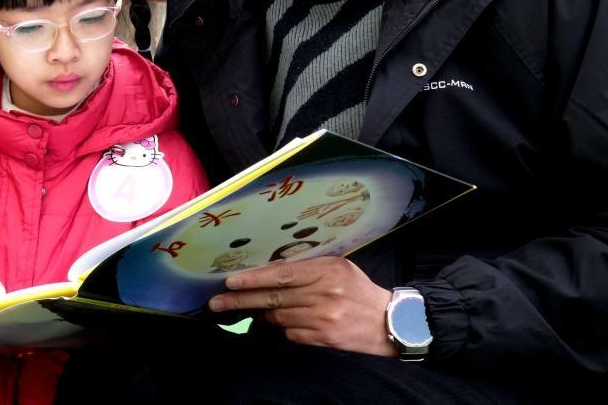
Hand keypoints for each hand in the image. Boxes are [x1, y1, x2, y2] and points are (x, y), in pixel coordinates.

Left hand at [207, 257, 394, 356]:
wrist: (390, 323)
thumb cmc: (359, 291)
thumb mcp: (339, 268)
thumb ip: (308, 268)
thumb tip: (270, 272)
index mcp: (326, 271)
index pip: (281, 274)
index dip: (253, 278)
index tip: (230, 282)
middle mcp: (324, 295)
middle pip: (273, 298)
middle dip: (241, 300)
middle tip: (217, 303)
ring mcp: (323, 319)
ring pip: (278, 318)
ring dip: (261, 315)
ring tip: (248, 310)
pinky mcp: (323, 340)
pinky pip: (290, 334)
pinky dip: (281, 329)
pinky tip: (277, 324)